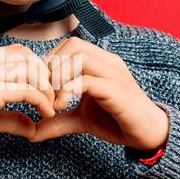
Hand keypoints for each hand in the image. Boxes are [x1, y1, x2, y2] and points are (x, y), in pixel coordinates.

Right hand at [0, 43, 58, 153]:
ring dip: (47, 88)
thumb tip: (33, 127)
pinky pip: (26, 90)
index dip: (36, 67)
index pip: (17, 52)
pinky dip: (41, 101)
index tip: (44, 89)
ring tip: (51, 106)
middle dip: (45, 75)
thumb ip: (10, 117)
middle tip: (53, 96)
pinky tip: (46, 114)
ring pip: (30, 70)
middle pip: (27, 56)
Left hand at [30, 38, 170, 151]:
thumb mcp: (80, 120)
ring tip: (54, 101)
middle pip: (71, 44)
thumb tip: (31, 132)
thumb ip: (58, 121)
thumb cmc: (117, 121)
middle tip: (46, 93)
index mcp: (100, 62)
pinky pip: (87, 80)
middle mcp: (107, 62)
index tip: (44, 88)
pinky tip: (62, 107)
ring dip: (59, 77)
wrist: (148, 134)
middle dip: (52, 67)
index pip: (68, 44)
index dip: (50, 63)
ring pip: (78, 57)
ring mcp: (114, 74)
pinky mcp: (116, 91)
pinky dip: (68, 91)